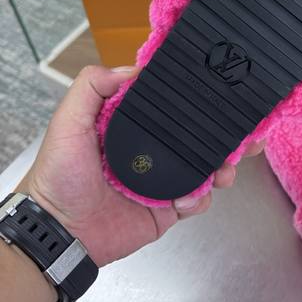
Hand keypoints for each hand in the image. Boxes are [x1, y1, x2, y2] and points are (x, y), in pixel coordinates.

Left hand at [17, 65, 258, 266]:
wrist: (60, 233)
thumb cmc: (57, 177)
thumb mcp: (67, 122)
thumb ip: (91, 88)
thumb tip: (131, 68)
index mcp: (132, 126)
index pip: (170, 107)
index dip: (195, 100)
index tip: (219, 92)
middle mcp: (151, 150)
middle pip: (197, 136)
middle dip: (224, 134)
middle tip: (243, 135)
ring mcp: (162, 180)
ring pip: (205, 167)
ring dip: (223, 165)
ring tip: (226, 169)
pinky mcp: (167, 209)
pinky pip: (197, 199)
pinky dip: (202, 197)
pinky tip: (191, 197)